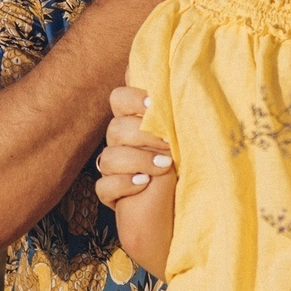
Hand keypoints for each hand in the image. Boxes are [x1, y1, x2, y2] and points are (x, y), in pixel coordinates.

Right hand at [93, 86, 172, 207]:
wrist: (179, 210)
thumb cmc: (185, 169)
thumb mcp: (183, 139)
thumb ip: (174, 114)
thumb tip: (181, 80)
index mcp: (134, 122)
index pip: (119, 98)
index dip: (132, 98)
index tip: (153, 105)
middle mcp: (120, 142)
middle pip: (115, 127)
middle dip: (142, 134)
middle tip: (169, 143)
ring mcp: (112, 168)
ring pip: (109, 157)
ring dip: (138, 160)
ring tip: (164, 166)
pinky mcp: (109, 192)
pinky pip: (104, 185)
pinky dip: (124, 184)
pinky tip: (144, 184)